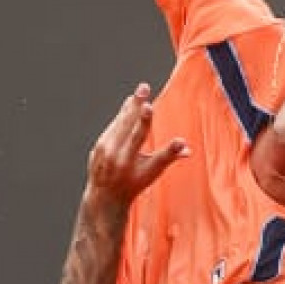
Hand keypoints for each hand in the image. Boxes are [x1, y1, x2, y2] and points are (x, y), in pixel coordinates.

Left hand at [86, 84, 188, 208]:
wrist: (106, 196)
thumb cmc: (134, 183)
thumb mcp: (152, 172)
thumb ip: (168, 157)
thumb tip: (187, 148)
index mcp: (128, 161)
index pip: (138, 137)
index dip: (144, 121)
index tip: (148, 106)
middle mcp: (113, 154)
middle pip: (127, 124)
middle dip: (137, 104)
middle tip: (144, 87)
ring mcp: (103, 150)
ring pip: (119, 122)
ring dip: (130, 106)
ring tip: (141, 92)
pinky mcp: (97, 147)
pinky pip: (112, 127)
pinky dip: (122, 116)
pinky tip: (130, 104)